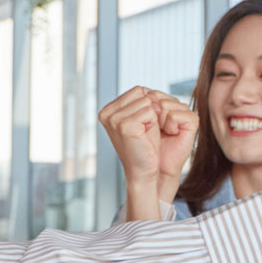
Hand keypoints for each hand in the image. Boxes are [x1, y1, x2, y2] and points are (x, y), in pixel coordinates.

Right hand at [99, 88, 195, 220]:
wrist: (144, 172)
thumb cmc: (146, 147)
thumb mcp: (140, 120)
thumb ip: (141, 102)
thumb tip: (150, 93)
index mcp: (107, 111)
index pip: (138, 90)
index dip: (149, 104)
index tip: (145, 124)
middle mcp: (107, 113)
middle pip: (143, 93)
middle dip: (152, 111)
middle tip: (146, 131)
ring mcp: (114, 119)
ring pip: (148, 101)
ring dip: (154, 118)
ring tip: (146, 135)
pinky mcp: (125, 125)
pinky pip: (150, 111)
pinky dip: (155, 123)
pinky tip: (147, 137)